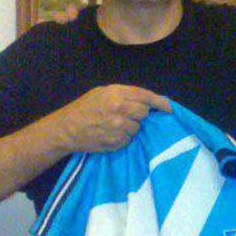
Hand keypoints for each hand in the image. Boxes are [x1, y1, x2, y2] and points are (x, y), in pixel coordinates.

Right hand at [50, 85, 171, 152]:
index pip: (146, 97)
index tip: (168, 108)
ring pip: (137, 128)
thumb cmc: (85, 107)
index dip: (160, 103)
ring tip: (114, 124)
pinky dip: (123, 138)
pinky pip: (128, 140)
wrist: (67, 128)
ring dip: (130, 127)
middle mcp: (120, 110)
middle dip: (139, 114)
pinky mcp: (117, 143)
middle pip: (144, 113)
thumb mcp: (103, 92)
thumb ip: (124, 94)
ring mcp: (119, 128)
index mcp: (117, 94)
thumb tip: (147, 102)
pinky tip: (111, 134)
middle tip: (127, 114)